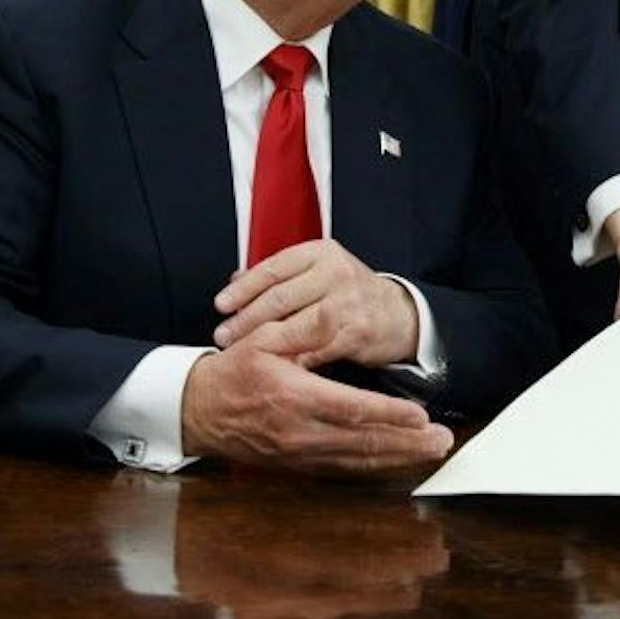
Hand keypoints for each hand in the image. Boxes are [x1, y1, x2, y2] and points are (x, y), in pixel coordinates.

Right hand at [180, 336, 451, 473]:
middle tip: (443, 439)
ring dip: (398, 458)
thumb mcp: (259, 342)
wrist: (198, 411)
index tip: (420, 414)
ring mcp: (299, 454)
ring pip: (358, 461)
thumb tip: (331, 323)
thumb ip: (299, 336)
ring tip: (431, 451)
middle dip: (407, 442)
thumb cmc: (231, 372)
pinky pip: (344, 470)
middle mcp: (299, 433)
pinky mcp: (299, 465)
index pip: (350, 409)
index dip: (388, 414)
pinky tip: (399, 461)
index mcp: (292, 397)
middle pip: (363, 443)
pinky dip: (375, 467)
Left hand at [212, 240, 418, 367]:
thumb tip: (236, 278)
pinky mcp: (356, 332)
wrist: (398, 314)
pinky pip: (314, 349)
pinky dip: (291, 360)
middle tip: (223, 335)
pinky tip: (273, 366)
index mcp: (321, 253)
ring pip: (295, 325)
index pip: (273, 268)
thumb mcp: (318, 271)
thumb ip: (280, 274)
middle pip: (280, 298)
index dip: (243, 288)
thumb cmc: (350, 292)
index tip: (221, 304)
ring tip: (243, 351)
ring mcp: (347, 303)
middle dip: (246, 319)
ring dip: (264, 341)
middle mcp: (335, 273)